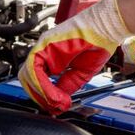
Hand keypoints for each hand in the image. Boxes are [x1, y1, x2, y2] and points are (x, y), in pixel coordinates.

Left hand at [18, 0, 129, 114]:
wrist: (106, 27)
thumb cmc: (99, 42)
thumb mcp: (81, 72)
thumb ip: (67, 84)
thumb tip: (58, 99)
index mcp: (53, 58)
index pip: (37, 81)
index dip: (44, 97)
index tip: (55, 107)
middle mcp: (45, 52)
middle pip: (28, 80)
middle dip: (39, 97)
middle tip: (54, 107)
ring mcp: (43, 47)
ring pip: (28, 75)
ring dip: (41, 94)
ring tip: (56, 103)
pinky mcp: (44, 44)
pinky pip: (34, 69)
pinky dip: (41, 85)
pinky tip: (53, 94)